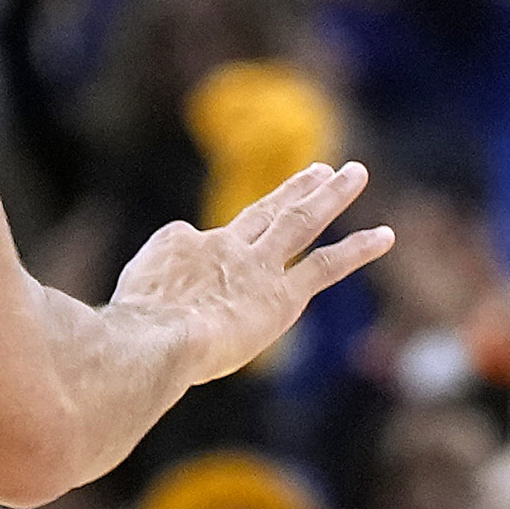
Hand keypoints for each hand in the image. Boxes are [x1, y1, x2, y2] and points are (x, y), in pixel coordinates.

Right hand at [111, 161, 392, 385]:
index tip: (198, 268)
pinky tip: (386, 236)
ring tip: (355, 174)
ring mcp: (255, 267)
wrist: (153, 339)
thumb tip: (140, 323)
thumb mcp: (122, 309)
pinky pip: (325, 266)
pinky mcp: (282, 294)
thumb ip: (138, 307)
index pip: (196, 239)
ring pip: (299, 221)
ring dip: (329, 196)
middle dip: (293, 189)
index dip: (200, 248)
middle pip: (264, 211)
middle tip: (321, 169)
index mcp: (179, 246)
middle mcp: (222, 246)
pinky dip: (358, 249)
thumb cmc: (127, 336)